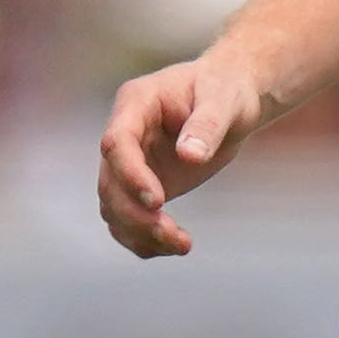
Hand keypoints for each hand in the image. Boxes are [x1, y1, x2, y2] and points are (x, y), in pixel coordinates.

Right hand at [96, 55, 271, 256]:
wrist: (229, 101)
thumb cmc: (226, 90)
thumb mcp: (225, 100)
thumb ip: (208, 124)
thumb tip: (190, 155)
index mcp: (136, 103)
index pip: (117, 142)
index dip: (131, 175)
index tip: (159, 202)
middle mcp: (125, 134)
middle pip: (109, 182)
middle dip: (135, 214)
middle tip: (172, 233)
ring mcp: (130, 163)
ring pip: (114, 206)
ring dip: (140, 232)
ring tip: (182, 245)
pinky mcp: (142, 186)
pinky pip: (129, 219)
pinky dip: (144, 239)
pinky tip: (173, 247)